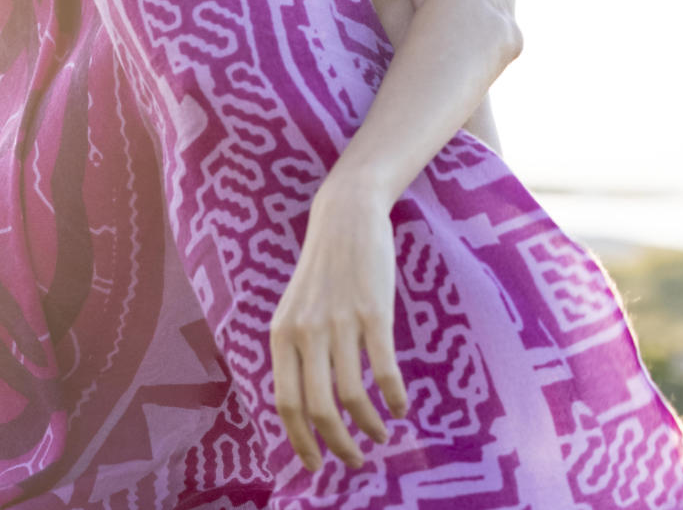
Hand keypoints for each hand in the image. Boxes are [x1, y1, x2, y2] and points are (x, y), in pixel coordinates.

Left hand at [270, 183, 411, 469]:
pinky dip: (394, 398)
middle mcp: (306, 332)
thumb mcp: (295, 310)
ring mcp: (340, 323)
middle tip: (355, 461)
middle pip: (319, 409)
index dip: (300, 441)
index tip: (315, 465)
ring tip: (382, 435)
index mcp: (281, 335)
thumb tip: (306, 406)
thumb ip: (296, 351)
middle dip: (339, 445)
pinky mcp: (374, 313)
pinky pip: (385, 370)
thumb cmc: (324, 270)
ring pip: (353, 396)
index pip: (285, 404)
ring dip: (370, 426)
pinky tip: (401, 408)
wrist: (346, 217)